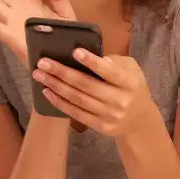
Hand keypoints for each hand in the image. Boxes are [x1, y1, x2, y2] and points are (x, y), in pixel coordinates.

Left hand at [31, 49, 155, 137]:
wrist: (139, 120)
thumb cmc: (131, 87)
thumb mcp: (131, 69)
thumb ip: (114, 62)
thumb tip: (92, 57)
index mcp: (129, 82)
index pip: (109, 71)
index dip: (91, 62)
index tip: (74, 52)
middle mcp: (120, 100)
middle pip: (86, 85)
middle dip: (62, 72)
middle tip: (42, 63)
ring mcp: (109, 115)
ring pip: (78, 99)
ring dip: (56, 86)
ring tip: (39, 75)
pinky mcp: (100, 126)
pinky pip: (77, 113)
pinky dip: (60, 102)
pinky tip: (48, 92)